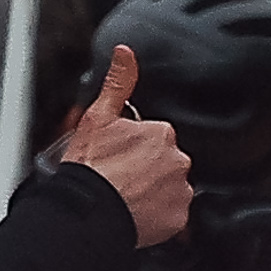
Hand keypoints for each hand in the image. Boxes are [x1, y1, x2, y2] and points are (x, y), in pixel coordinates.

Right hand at [53, 45, 192, 246]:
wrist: (90, 210)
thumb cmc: (90, 166)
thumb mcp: (98, 117)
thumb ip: (117, 83)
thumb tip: (125, 53)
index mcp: (161, 134)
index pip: (153, 137)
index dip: (132, 147)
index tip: (117, 156)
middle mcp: (178, 160)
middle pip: (164, 162)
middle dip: (145, 167)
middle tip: (119, 177)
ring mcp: (181, 190)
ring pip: (170, 187)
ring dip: (152, 189)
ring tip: (126, 194)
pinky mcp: (180, 217)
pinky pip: (173, 213)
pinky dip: (158, 212)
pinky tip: (137, 210)